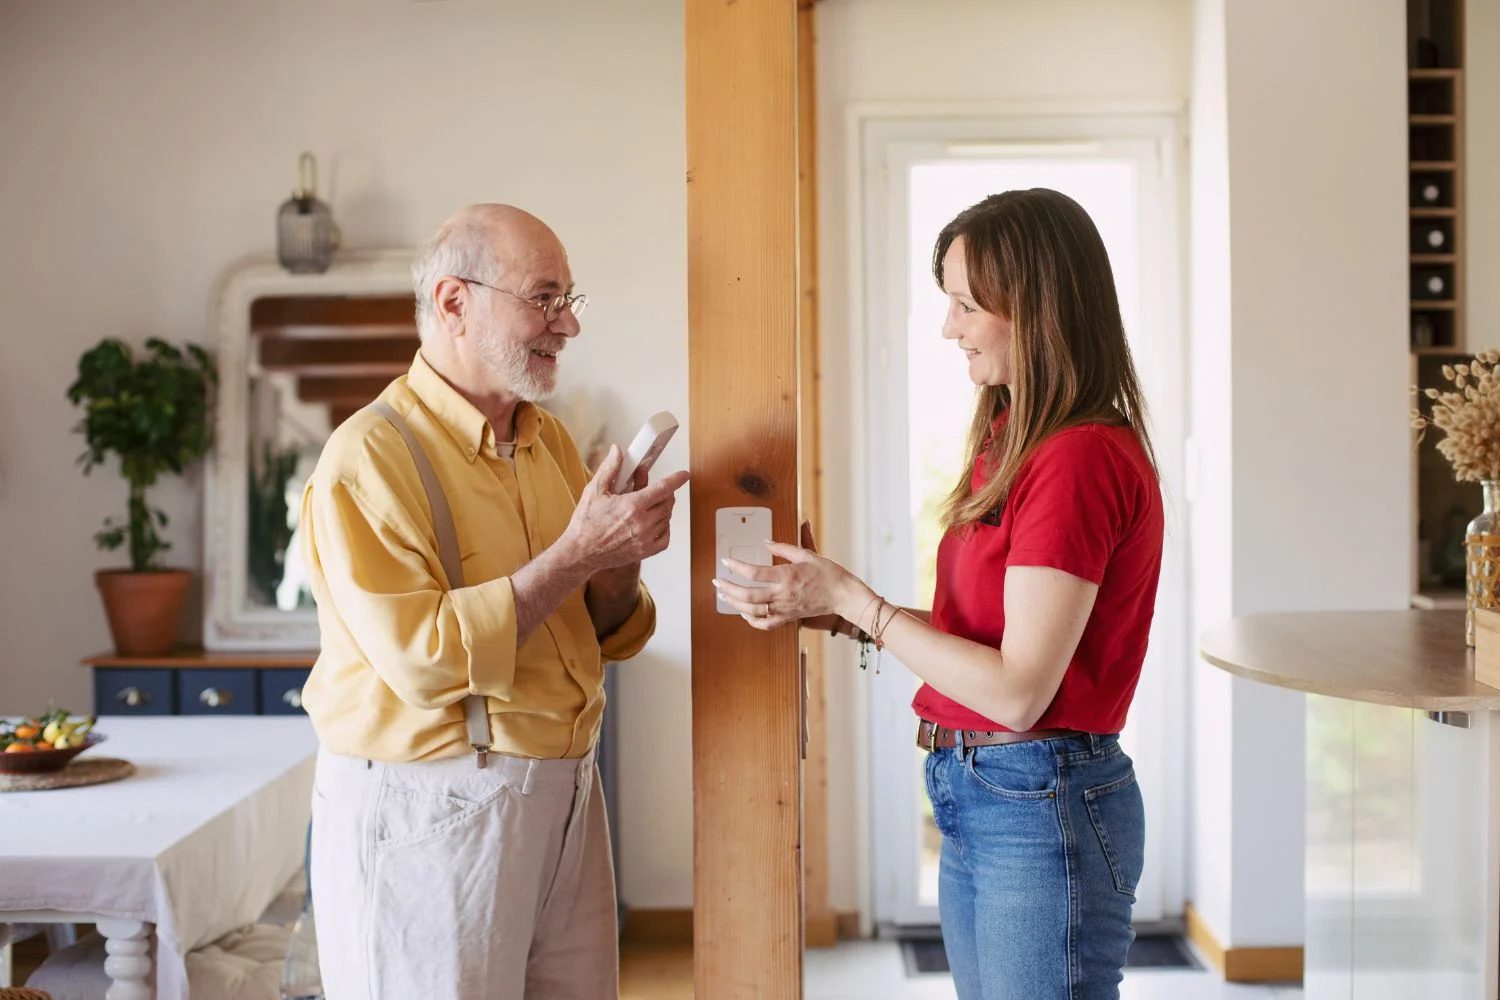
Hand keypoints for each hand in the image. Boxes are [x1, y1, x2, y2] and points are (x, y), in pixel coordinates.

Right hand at [563, 445, 689, 573]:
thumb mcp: (595, 490)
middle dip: (666, 492)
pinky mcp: (644, 552)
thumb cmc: (585, 523)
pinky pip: (665, 538)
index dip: (676, 479)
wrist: (580, 552)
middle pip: (667, 503)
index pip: (663, 488)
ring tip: (651, 504)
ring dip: (664, 508)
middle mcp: (642, 523)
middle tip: (658, 489)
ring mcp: (645, 539)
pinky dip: (664, 528)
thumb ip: (610, 468)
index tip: (684, 475)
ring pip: (666, 519)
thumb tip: (617, 450)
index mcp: (632, 505)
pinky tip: (656, 522)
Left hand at [713, 525, 867, 630]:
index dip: (736, 567)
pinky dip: (751, 620)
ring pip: (752, 611)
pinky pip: (765, 624)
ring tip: (724, 595)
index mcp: (787, 576)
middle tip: (717, 582)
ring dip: (735, 603)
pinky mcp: (788, 618)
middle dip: (728, 588)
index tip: (726, 561)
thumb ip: (783, 548)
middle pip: (748, 595)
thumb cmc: (828, 574)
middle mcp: (783, 594)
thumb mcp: (807, 554)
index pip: (754, 573)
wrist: (842, 595)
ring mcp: (784, 609)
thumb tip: (766, 542)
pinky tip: (743, 612)